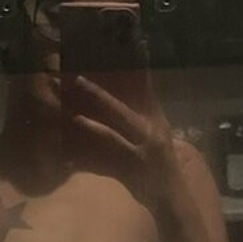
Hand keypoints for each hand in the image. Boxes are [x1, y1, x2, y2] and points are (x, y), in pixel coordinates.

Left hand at [69, 74, 183, 209]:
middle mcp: (149, 135)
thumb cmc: (162, 162)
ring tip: (75, 117)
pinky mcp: (130, 173)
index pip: (146, 89)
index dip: (139, 67)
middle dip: (99, 96)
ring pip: (113, 137)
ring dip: (93, 126)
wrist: (172, 197)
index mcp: (156, 121)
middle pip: (121, 111)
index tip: (131, 44)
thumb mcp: (159, 133)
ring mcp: (139, 154)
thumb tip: (135, 86)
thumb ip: (146, 111)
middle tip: (78, 80)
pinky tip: (70, 158)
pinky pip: (104, 167)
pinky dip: (87, 163)